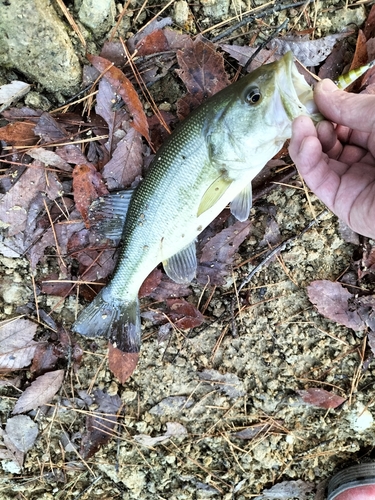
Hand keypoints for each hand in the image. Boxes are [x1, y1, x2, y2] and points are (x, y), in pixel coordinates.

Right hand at [289, 79, 374, 238]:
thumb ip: (352, 107)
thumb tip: (321, 90)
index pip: (348, 122)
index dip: (329, 110)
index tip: (312, 97)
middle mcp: (369, 159)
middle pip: (331, 141)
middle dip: (316, 125)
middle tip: (306, 114)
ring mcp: (354, 182)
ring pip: (320, 160)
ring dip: (305, 141)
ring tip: (301, 125)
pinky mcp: (342, 202)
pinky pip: (319, 180)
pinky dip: (307, 162)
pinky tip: (306, 143)